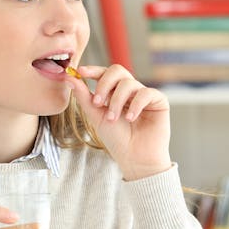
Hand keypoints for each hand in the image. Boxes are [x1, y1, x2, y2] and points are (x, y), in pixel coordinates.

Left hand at [65, 64, 171, 180]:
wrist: (134, 157)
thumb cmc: (116, 139)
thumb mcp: (96, 116)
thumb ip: (84, 96)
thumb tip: (69, 77)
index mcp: (114, 92)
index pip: (104, 74)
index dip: (93, 70)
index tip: (80, 72)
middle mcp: (129, 90)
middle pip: (117, 70)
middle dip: (104, 84)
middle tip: (98, 103)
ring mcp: (143, 94)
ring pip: (128, 83)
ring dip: (117, 101)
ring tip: (113, 119)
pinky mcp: (158, 100)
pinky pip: (146, 93)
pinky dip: (135, 105)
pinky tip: (130, 118)